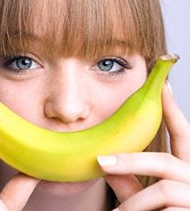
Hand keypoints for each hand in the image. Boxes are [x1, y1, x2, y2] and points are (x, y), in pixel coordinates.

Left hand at [98, 82, 189, 209]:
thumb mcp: (146, 204)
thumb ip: (131, 185)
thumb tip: (107, 164)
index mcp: (188, 171)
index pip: (183, 135)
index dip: (172, 110)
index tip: (162, 84)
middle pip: (167, 160)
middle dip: (132, 160)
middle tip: (101, 161)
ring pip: (163, 188)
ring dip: (134, 201)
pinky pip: (165, 207)